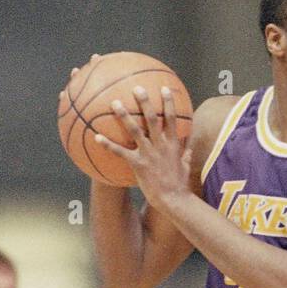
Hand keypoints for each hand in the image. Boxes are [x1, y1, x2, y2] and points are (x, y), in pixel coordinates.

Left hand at [93, 86, 191, 211]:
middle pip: (152, 119)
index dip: (168, 102)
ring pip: (135, 130)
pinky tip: (96, 136)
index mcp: (172, 143)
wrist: (173, 199)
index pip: (171, 118)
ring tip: (114, 103)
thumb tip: (190, 144)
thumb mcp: (186, 164)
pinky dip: (107, 144)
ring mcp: (148, 154)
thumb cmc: (179, 183)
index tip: (164, 89)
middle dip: (145, 102)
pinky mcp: (138, 164)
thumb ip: (186, 152)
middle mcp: (160, 145)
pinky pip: (120, 152)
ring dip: (124, 116)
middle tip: (137, 88)